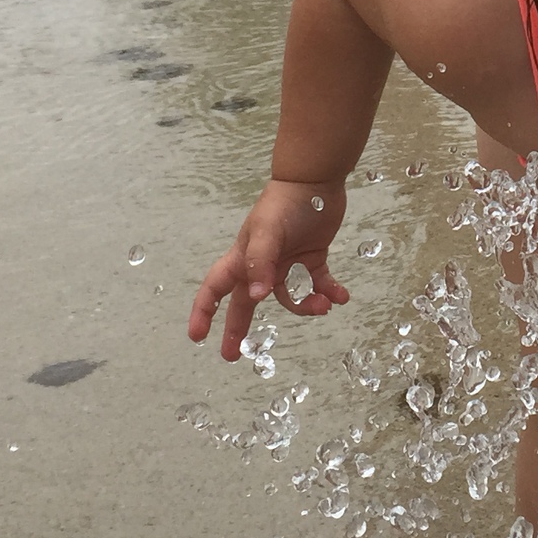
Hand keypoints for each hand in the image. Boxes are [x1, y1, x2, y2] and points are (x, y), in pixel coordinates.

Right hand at [186, 175, 351, 358]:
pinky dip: (329, 291)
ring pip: (289, 296)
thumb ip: (260, 264)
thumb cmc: (284, 204)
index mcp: (243, 258)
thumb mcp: (267, 233)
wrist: (317, 181)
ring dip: (305, 306)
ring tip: (323, 306)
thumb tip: (257, 297)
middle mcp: (262, 264)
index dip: (204, 312)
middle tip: (235, 356)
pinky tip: (341, 296)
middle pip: (247, 301)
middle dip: (239, 329)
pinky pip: (318, 283)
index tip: (197, 336)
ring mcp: (287, 261)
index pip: (215, 289)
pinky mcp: (312, 257)